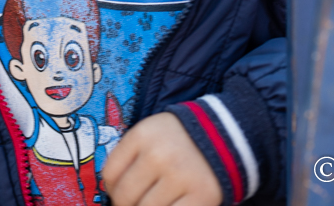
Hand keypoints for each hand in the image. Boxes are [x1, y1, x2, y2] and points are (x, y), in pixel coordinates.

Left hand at [101, 112, 223, 205]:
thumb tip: (112, 194)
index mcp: (142, 135)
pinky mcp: (202, 195)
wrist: (224, 135)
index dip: (112, 189)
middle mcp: (159, 155)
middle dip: (127, 204)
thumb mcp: (149, 135)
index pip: (110, 174)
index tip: (120, 193)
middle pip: (125, 196)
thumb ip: (129, 158)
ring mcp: (181, 176)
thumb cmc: (178, 140)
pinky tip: (168, 205)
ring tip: (156, 201)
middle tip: (137, 202)